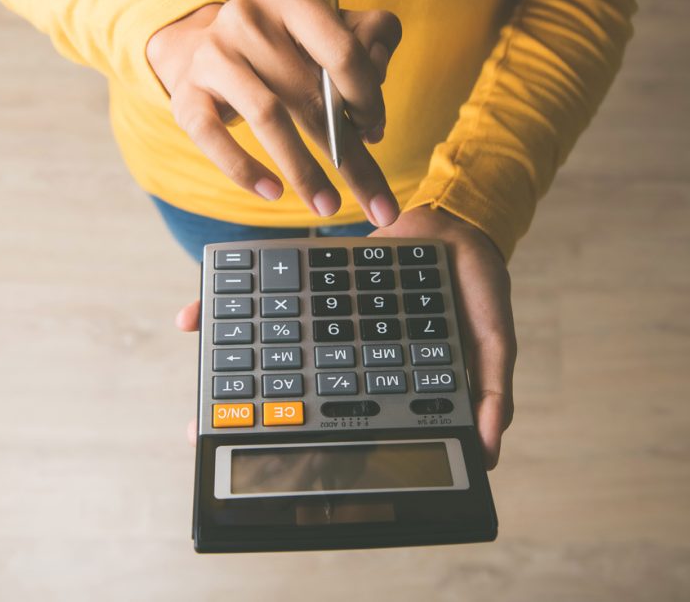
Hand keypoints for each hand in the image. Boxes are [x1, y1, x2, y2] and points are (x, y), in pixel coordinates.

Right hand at [146, 0, 402, 225]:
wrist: (203, 48)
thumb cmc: (281, 47)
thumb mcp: (328, 29)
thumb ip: (370, 41)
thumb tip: (376, 97)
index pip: (342, 51)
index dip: (368, 99)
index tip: (375, 132)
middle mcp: (246, 17)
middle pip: (310, 95)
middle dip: (349, 156)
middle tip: (376, 203)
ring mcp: (212, 56)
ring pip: (267, 117)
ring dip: (304, 170)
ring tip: (327, 205)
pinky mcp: (186, 95)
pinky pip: (214, 137)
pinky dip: (244, 169)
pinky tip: (272, 192)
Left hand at [174, 208, 516, 468]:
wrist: (456, 222)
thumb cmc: (477, 287)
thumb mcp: (495, 340)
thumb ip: (494, 392)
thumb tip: (489, 450)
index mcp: (387, 376)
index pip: (345, 421)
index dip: (309, 446)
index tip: (274, 467)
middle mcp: (351, 356)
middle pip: (295, 393)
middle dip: (252, 417)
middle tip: (204, 435)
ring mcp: (329, 324)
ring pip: (274, 353)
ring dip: (232, 369)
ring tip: (196, 397)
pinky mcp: (312, 289)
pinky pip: (272, 302)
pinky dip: (236, 311)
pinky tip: (195, 318)